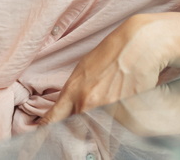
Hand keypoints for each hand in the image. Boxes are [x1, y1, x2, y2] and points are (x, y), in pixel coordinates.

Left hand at [40, 14, 168, 124]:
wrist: (138, 45)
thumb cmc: (112, 53)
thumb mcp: (84, 69)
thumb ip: (75, 92)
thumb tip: (71, 110)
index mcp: (73, 90)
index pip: (53, 118)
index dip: (45, 129)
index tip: (41, 135)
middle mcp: (87, 103)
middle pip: (75, 131)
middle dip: (77, 134)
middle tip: (81, 132)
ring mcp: (107, 111)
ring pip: (99, 133)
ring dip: (101, 131)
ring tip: (111, 109)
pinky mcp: (127, 116)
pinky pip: (119, 130)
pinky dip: (120, 126)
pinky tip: (126, 107)